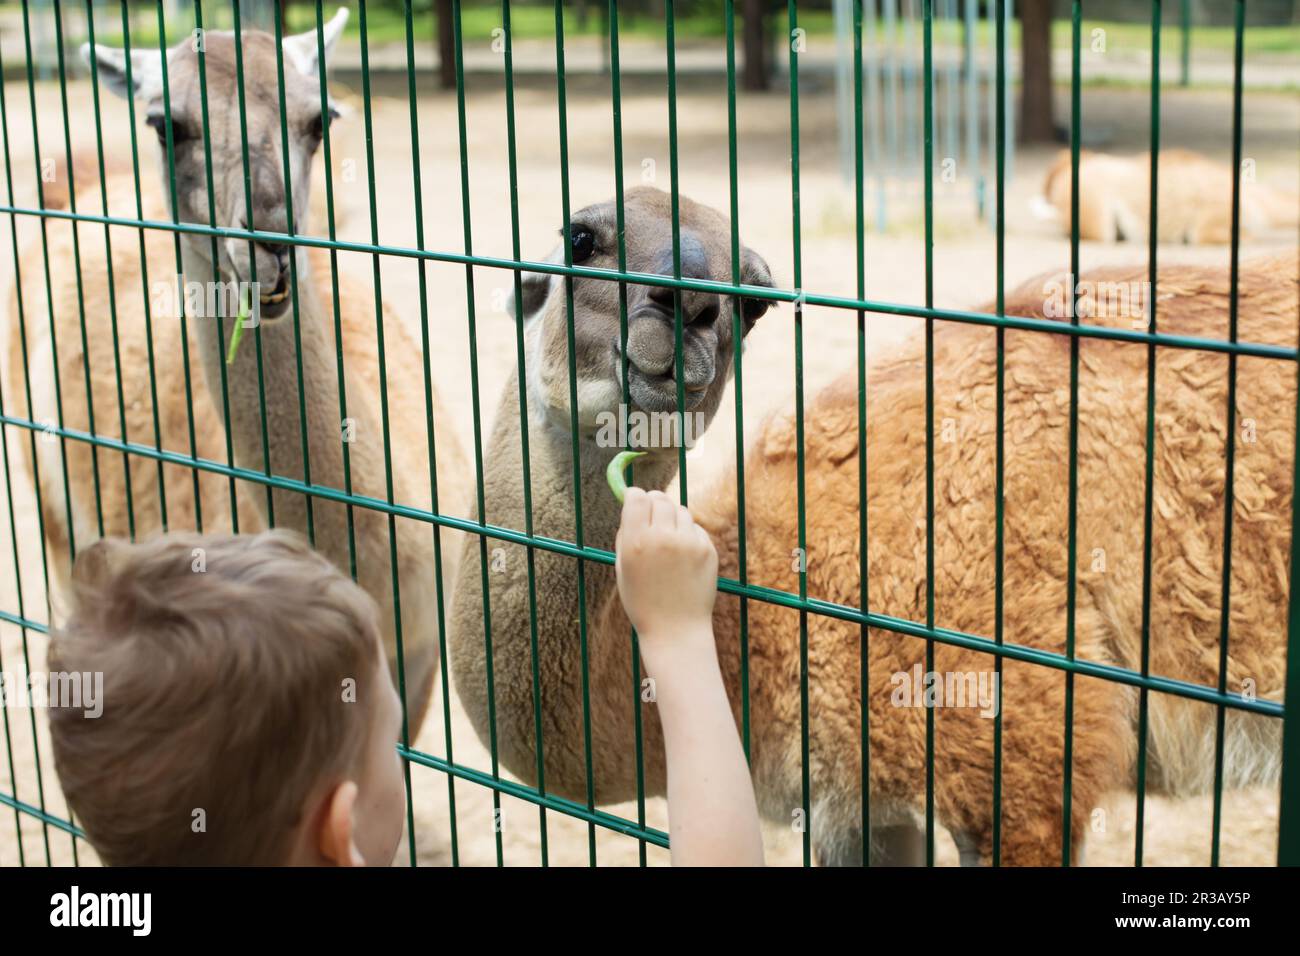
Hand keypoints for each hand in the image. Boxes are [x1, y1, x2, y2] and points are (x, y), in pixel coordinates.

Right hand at [614, 488, 717, 658]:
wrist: (675, 630)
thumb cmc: (642, 601)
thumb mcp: (622, 568)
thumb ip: (626, 535)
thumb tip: (632, 504)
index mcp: (636, 542)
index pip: (636, 497)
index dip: (634, 496)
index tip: (634, 501)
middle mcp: (662, 537)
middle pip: (659, 498)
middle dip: (653, 503)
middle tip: (652, 517)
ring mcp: (688, 543)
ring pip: (680, 510)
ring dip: (672, 518)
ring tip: (667, 540)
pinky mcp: (707, 550)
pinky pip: (695, 528)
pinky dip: (688, 534)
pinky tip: (682, 556)